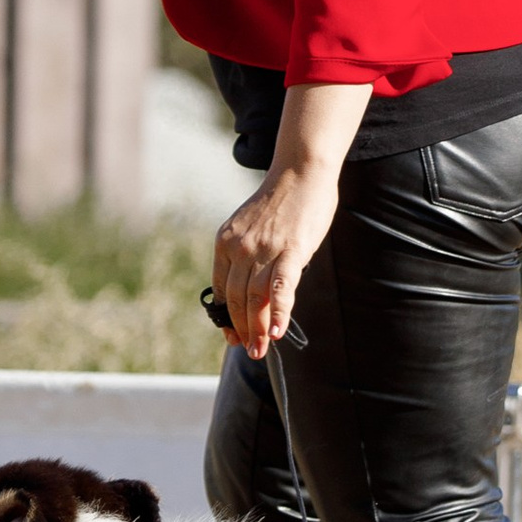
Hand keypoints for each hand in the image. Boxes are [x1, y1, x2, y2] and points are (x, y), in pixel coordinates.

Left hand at [214, 159, 340, 358]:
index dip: (226, 317)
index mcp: (225, 242)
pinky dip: (279, 313)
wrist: (300, 171)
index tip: (233, 335)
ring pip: (255, 299)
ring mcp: (263, 249)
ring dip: (257, 330)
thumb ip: (248, 255)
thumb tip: (254, 290)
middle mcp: (239, 247)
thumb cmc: (280, 201)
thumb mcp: (251, 228)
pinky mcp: (290, 250)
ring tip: (261, 350)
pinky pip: (280, 289)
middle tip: (250, 350)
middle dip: (241, 330)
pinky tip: (278, 332)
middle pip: (235, 299)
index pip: (221, 289)